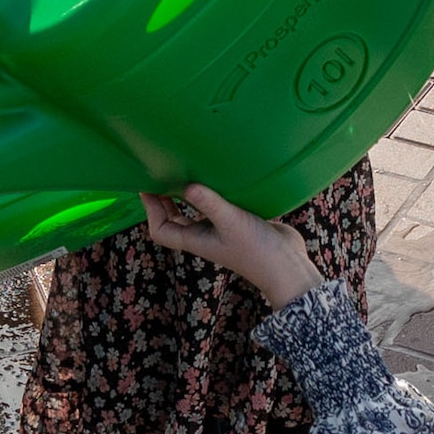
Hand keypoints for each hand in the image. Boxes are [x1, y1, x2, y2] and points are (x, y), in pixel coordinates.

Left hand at [138, 182, 323, 306]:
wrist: (288, 265)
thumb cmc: (256, 250)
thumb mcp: (231, 222)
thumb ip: (209, 204)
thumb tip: (186, 185)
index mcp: (194, 239)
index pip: (160, 228)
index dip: (150, 209)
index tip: (146, 184)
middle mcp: (203, 234)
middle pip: (173, 217)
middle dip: (164, 197)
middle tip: (162, 169)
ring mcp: (220, 228)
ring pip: (195, 209)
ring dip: (187, 191)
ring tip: (185, 167)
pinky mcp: (238, 220)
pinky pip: (217, 204)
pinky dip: (212, 191)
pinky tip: (216, 174)